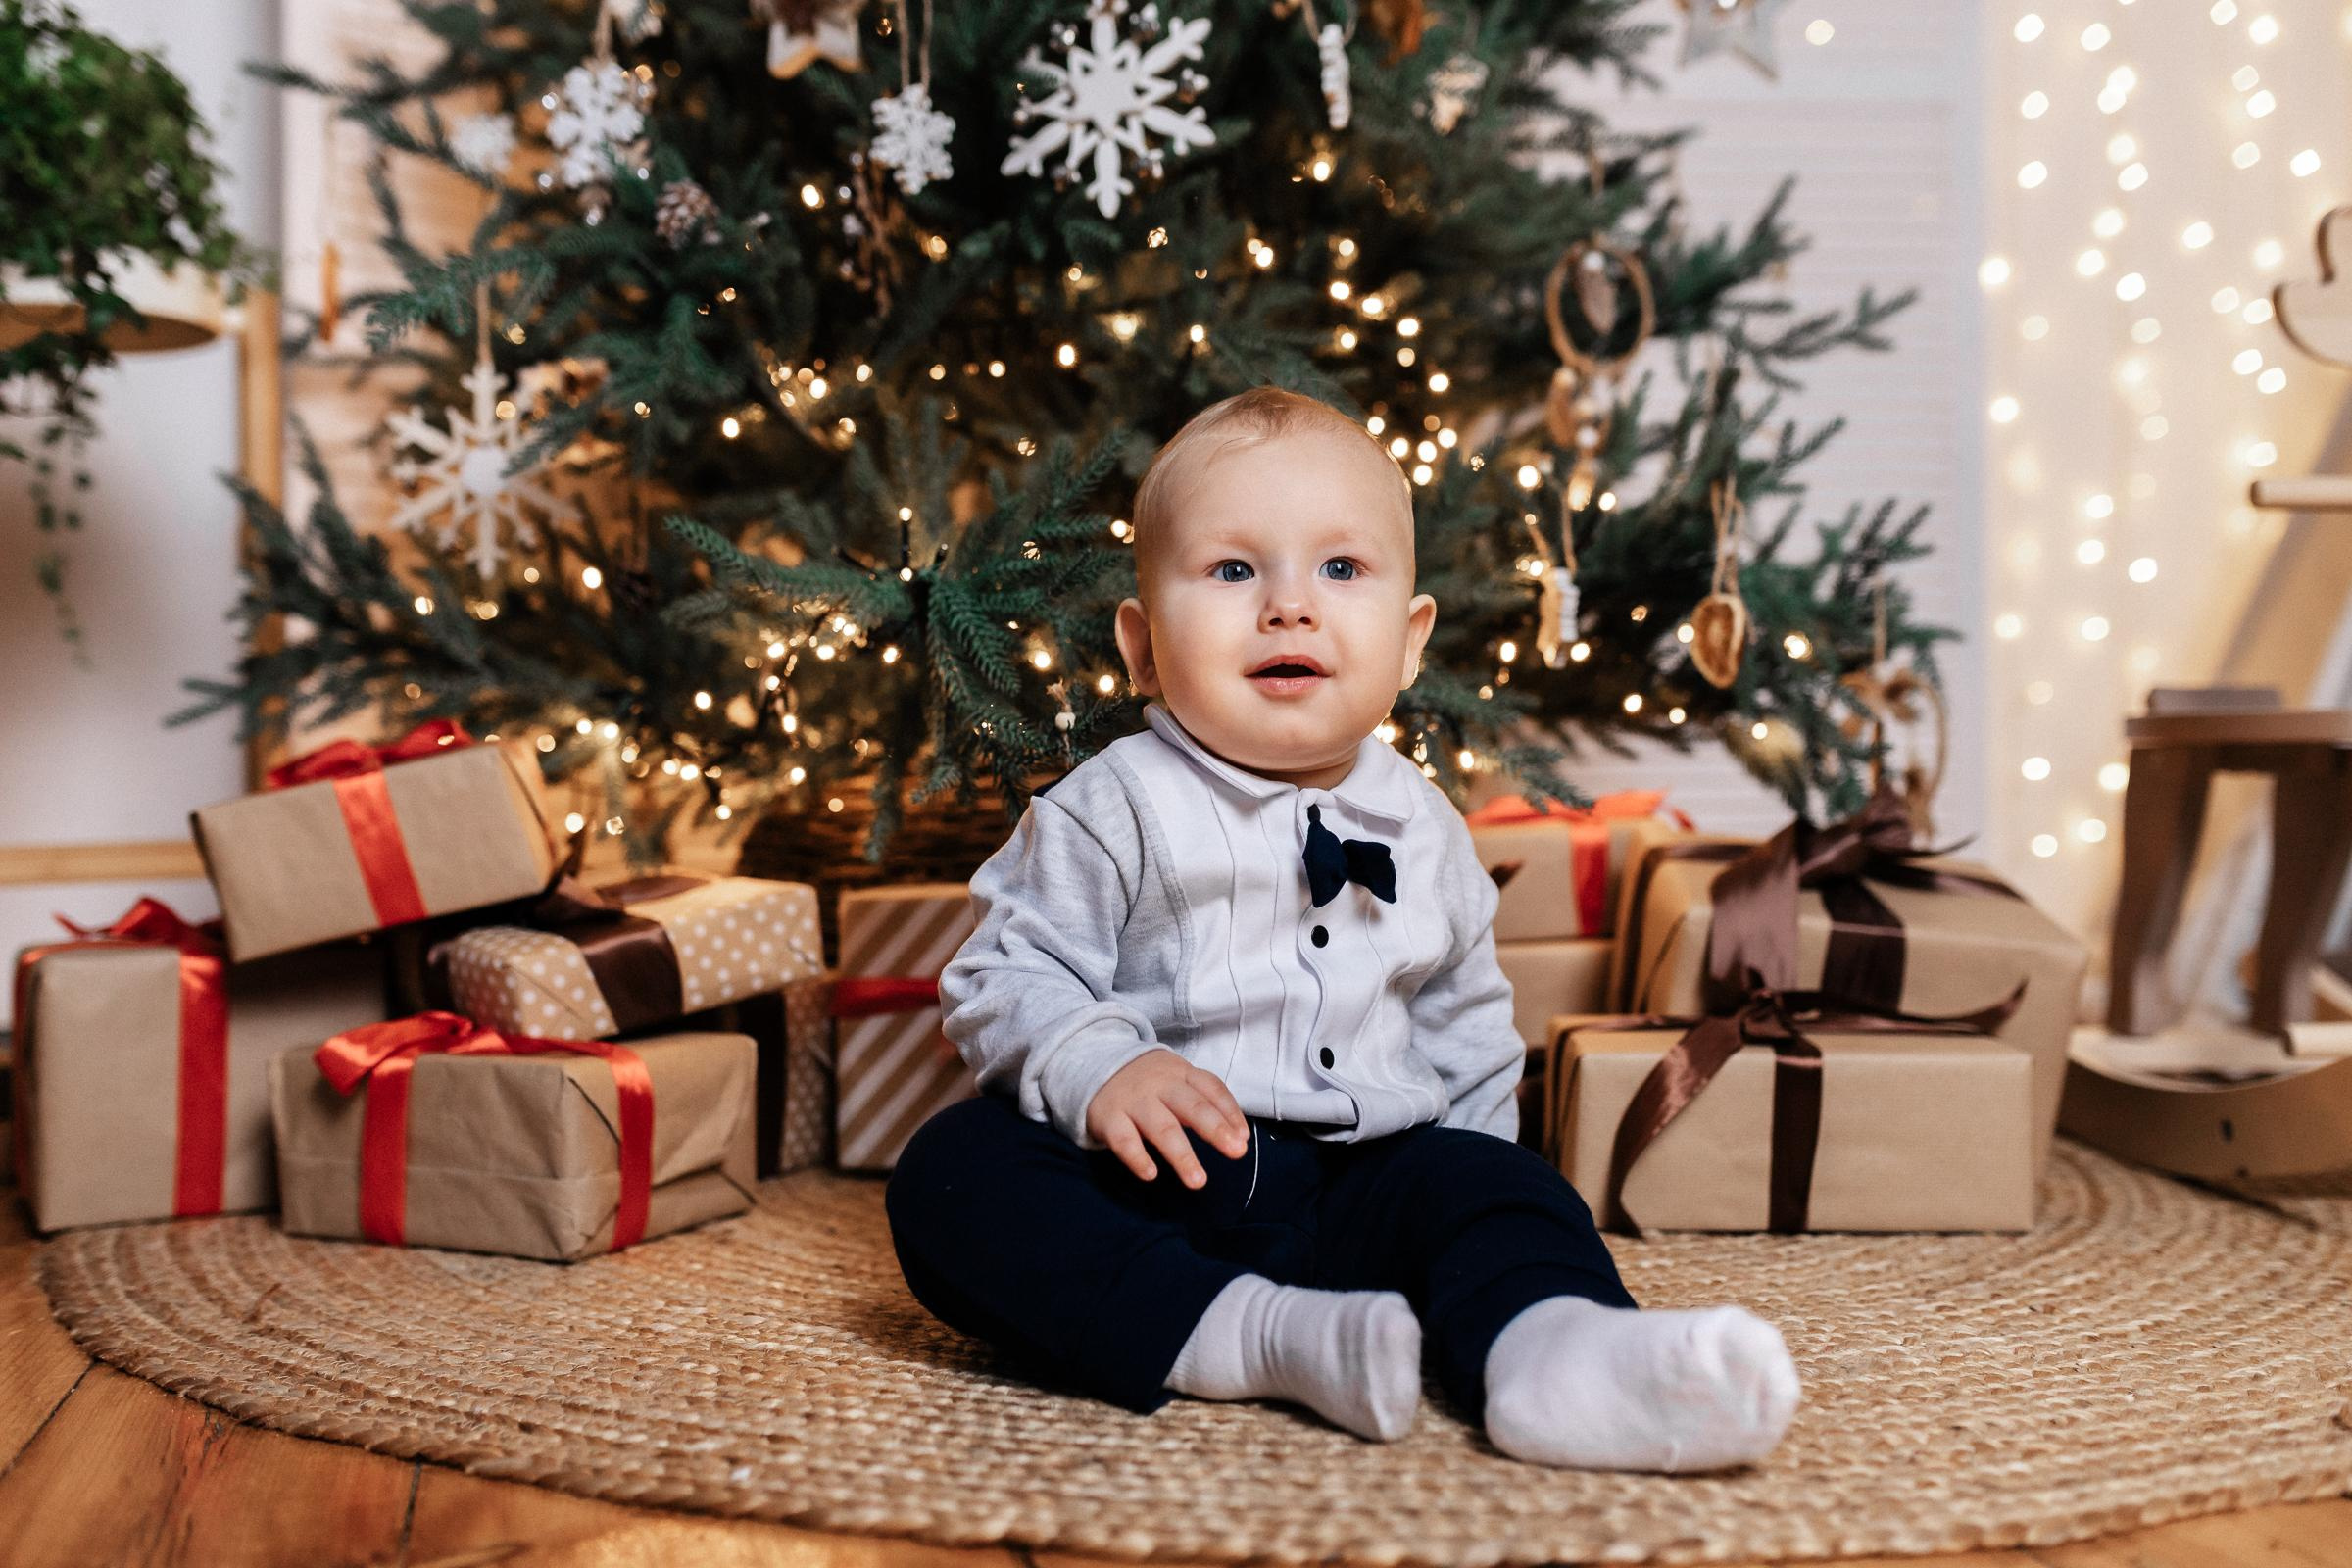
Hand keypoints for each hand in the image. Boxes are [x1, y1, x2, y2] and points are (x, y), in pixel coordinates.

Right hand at [1086, 1048, 1250, 1187]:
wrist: (1095, 1066)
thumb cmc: (1150, 1084)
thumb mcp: (1178, 1081)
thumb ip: (1207, 1104)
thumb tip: (1240, 1137)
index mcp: (1181, 1074)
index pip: (1211, 1088)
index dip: (1229, 1112)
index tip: (1243, 1138)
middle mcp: (1159, 1085)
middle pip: (1191, 1107)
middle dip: (1215, 1130)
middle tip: (1236, 1153)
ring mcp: (1134, 1101)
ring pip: (1161, 1128)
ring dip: (1181, 1156)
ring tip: (1198, 1181)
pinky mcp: (1109, 1118)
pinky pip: (1124, 1140)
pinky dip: (1137, 1158)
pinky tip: (1150, 1175)